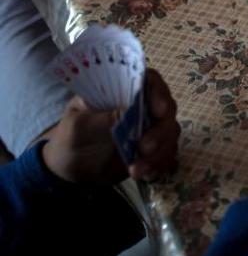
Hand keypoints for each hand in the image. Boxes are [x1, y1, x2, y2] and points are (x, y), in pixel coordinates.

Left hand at [41, 69, 180, 183]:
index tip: (158, 112)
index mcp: (122, 91)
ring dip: (160, 153)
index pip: (149, 81)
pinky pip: (168, 153)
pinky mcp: (153, 148)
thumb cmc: (70, 139)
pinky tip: (144, 174)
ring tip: (137, 170)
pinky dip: (160, 165)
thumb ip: (105, 118)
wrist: (69, 170)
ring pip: (171, 132)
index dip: (159, 92)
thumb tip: (132, 109)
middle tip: (144, 148)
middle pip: (167, 108)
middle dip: (161, 131)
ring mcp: (149, 126)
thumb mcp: (80, 126)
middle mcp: (140, 105)